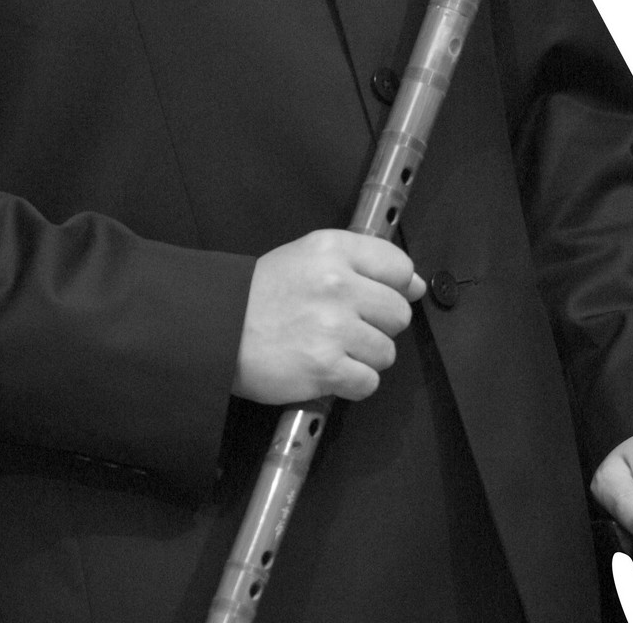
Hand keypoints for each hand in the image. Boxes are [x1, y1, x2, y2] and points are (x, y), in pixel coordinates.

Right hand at [232, 229, 425, 404]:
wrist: (218, 328)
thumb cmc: (264, 292)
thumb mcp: (308, 256)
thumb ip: (362, 263)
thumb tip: (415, 286)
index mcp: (334, 249)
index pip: (399, 267)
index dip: (396, 287)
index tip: (379, 298)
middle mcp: (338, 284)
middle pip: (399, 314)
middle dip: (379, 326)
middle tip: (347, 327)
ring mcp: (333, 327)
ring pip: (387, 352)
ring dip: (364, 357)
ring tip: (333, 349)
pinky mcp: (326, 367)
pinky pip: (368, 382)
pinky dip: (352, 383)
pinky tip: (328, 370)